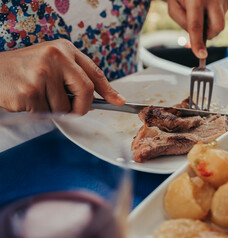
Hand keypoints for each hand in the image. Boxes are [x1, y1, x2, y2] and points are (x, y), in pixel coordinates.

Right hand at [0, 39, 124, 114]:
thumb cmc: (24, 69)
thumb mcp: (51, 63)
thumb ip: (72, 76)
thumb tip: (96, 100)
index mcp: (64, 49)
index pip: (94, 72)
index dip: (109, 90)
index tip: (119, 101)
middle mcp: (56, 57)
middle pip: (86, 90)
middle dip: (82, 107)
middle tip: (74, 112)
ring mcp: (42, 73)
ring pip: (64, 107)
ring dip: (54, 111)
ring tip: (37, 97)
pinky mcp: (29, 91)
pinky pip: (46, 113)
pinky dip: (39, 113)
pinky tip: (26, 100)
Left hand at [167, 0, 227, 58]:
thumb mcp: (173, 4)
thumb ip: (182, 21)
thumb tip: (194, 37)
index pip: (196, 26)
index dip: (198, 42)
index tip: (201, 54)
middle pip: (217, 27)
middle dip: (210, 35)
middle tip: (200, 31)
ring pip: (220, 22)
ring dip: (210, 24)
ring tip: (200, 12)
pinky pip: (222, 14)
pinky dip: (214, 16)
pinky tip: (206, 7)